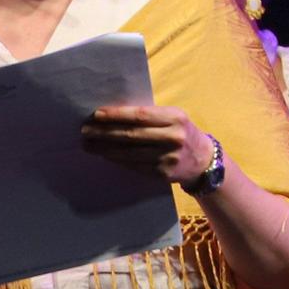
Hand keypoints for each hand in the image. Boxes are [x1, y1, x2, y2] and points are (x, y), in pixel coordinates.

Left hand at [80, 106, 213, 185]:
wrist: (203, 160)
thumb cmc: (181, 132)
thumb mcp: (172, 118)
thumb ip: (149, 115)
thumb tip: (113, 115)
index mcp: (175, 118)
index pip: (140, 115)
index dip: (117, 115)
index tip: (96, 114)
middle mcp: (173, 138)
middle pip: (132, 135)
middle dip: (105, 132)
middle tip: (85, 130)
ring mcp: (167, 158)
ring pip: (129, 153)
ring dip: (105, 149)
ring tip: (88, 144)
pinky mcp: (162, 174)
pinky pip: (133, 166)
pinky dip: (117, 160)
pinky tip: (105, 155)